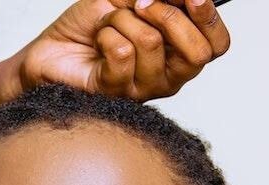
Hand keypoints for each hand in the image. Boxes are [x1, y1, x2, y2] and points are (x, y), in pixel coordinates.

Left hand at [7, 0, 230, 101]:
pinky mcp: (114, 91)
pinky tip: (98, 39)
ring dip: (124, 19)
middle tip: (139, 3)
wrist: (51, 48)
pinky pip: (122, 52)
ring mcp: (142, 89)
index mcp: (178, 54)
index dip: (209, 18)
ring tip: (107, 23)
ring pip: (152, 43)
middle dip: (169, 15)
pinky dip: (106, 32)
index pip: (217, 46)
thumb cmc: (91, 26)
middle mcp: (167, 77)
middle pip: (197, 53)